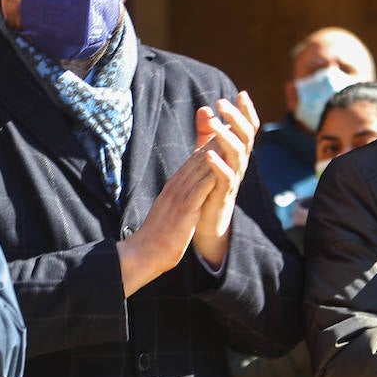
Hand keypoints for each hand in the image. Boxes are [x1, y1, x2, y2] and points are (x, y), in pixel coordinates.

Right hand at [118, 145, 218, 296]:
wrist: (144, 252)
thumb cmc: (158, 235)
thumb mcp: (169, 210)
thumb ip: (178, 198)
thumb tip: (187, 193)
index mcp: (173, 186)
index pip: (193, 161)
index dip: (209, 145)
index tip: (222, 132)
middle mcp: (176, 186)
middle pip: (199, 158)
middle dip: (216, 141)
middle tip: (231, 124)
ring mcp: (179, 196)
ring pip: (201, 169)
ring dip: (217, 153)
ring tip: (232, 138)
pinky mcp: (185, 209)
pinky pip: (201, 188)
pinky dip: (212, 175)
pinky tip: (224, 166)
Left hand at [191, 92, 259, 267]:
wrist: (208, 223)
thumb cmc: (209, 187)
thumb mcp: (207, 156)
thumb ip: (206, 133)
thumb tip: (205, 108)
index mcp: (237, 154)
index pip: (248, 128)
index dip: (246, 111)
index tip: (241, 92)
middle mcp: (240, 164)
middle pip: (245, 136)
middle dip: (236, 117)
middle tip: (222, 101)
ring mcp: (234, 179)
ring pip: (237, 154)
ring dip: (226, 136)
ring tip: (215, 123)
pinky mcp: (224, 194)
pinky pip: (225, 178)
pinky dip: (218, 164)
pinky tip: (208, 153)